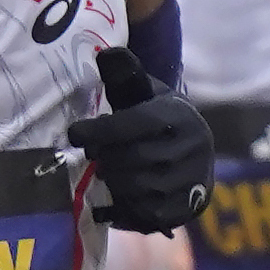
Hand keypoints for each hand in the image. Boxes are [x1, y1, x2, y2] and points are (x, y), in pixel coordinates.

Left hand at [67, 48, 213, 232]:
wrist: (190, 143)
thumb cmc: (153, 112)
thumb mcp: (140, 89)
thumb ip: (123, 73)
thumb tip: (106, 53)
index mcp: (178, 114)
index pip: (135, 124)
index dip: (99, 131)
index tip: (74, 134)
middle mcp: (194, 146)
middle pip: (137, 159)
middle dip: (106, 159)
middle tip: (92, 157)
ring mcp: (196, 179)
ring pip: (145, 190)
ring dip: (117, 185)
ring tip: (105, 176)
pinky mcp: (192, 205)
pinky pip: (156, 216)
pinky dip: (129, 212)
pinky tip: (112, 205)